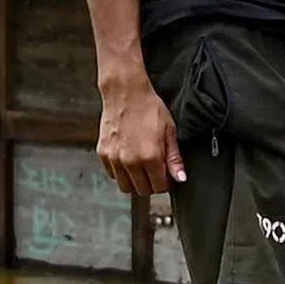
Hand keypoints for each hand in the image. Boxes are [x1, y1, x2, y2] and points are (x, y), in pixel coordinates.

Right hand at [97, 77, 182, 199]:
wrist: (126, 93)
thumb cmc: (149, 108)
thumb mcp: (169, 132)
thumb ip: (174, 158)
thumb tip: (181, 178)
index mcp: (150, 157)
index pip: (159, 188)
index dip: (166, 183)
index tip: (166, 175)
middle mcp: (131, 161)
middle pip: (143, 191)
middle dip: (151, 184)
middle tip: (155, 171)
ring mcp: (115, 159)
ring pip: (125, 187)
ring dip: (135, 182)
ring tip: (141, 167)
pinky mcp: (103, 154)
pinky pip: (112, 175)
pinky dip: (120, 172)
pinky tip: (128, 159)